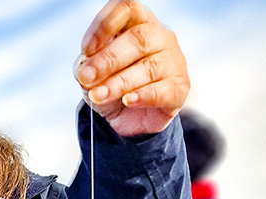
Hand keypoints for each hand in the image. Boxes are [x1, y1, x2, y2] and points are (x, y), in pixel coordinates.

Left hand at [74, 0, 188, 136]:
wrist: (131, 120)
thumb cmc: (113, 88)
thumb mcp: (94, 76)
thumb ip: (87, 68)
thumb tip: (86, 69)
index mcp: (138, 24)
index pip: (126, 9)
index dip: (104, 26)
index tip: (86, 50)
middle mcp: (160, 37)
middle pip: (138, 38)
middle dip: (108, 59)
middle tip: (87, 78)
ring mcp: (173, 61)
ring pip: (148, 67)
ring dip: (119, 83)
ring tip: (98, 96)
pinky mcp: (179, 88)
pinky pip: (162, 90)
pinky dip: (142, 96)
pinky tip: (127, 101)